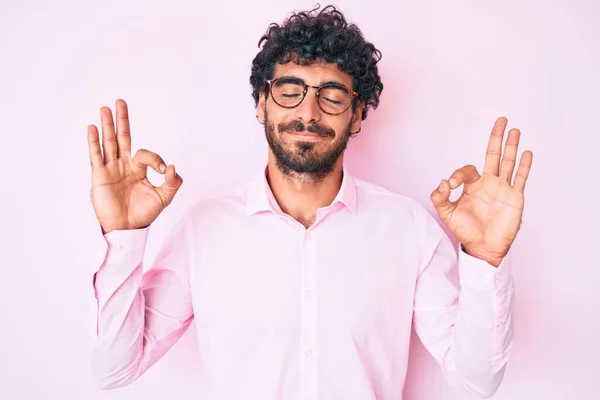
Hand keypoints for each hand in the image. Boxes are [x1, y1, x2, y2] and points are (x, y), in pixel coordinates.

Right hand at [87, 99, 182, 233]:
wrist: (127, 228)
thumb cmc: (144, 214)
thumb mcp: (165, 197)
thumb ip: (173, 182)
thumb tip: (173, 167)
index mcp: (138, 168)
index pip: (145, 154)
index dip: (156, 159)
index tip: (163, 172)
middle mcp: (123, 165)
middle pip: (122, 138)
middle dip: (122, 120)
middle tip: (120, 102)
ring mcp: (110, 169)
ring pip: (109, 143)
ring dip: (107, 125)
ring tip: (105, 108)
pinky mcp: (100, 176)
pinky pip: (96, 156)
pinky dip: (94, 142)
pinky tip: (92, 128)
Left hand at [430, 117, 532, 266]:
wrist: (483, 247)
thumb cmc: (465, 231)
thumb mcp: (446, 214)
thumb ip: (439, 198)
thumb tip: (442, 183)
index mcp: (472, 186)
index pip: (467, 170)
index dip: (458, 174)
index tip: (450, 185)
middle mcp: (488, 183)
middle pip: (493, 155)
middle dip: (496, 138)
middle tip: (500, 120)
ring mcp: (503, 188)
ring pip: (508, 162)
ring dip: (511, 146)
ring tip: (515, 130)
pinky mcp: (514, 197)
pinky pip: (520, 178)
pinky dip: (525, 166)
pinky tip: (527, 152)